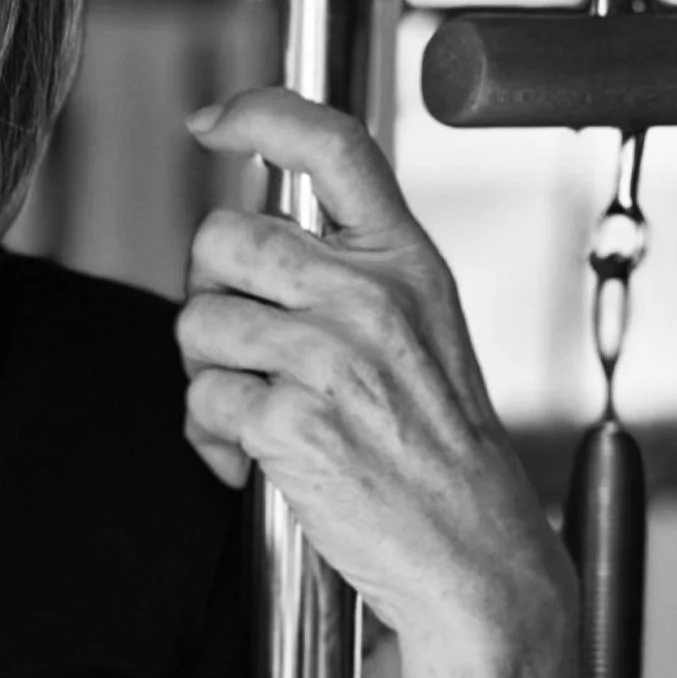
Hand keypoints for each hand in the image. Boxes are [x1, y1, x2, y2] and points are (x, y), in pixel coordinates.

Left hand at [176, 87, 575, 651]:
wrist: (478, 563)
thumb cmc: (439, 451)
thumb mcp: (424, 331)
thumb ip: (354, 270)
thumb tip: (246, 231)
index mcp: (409, 263)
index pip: (334, 147)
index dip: (259, 114)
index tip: (210, 122)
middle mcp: (373, 298)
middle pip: (223, 237)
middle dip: (211, 291)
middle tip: (244, 345)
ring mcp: (333, 359)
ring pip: (198, 321)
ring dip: (207, 372)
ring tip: (258, 412)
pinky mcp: (293, 424)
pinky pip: (200, 400)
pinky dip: (209, 437)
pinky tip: (253, 462)